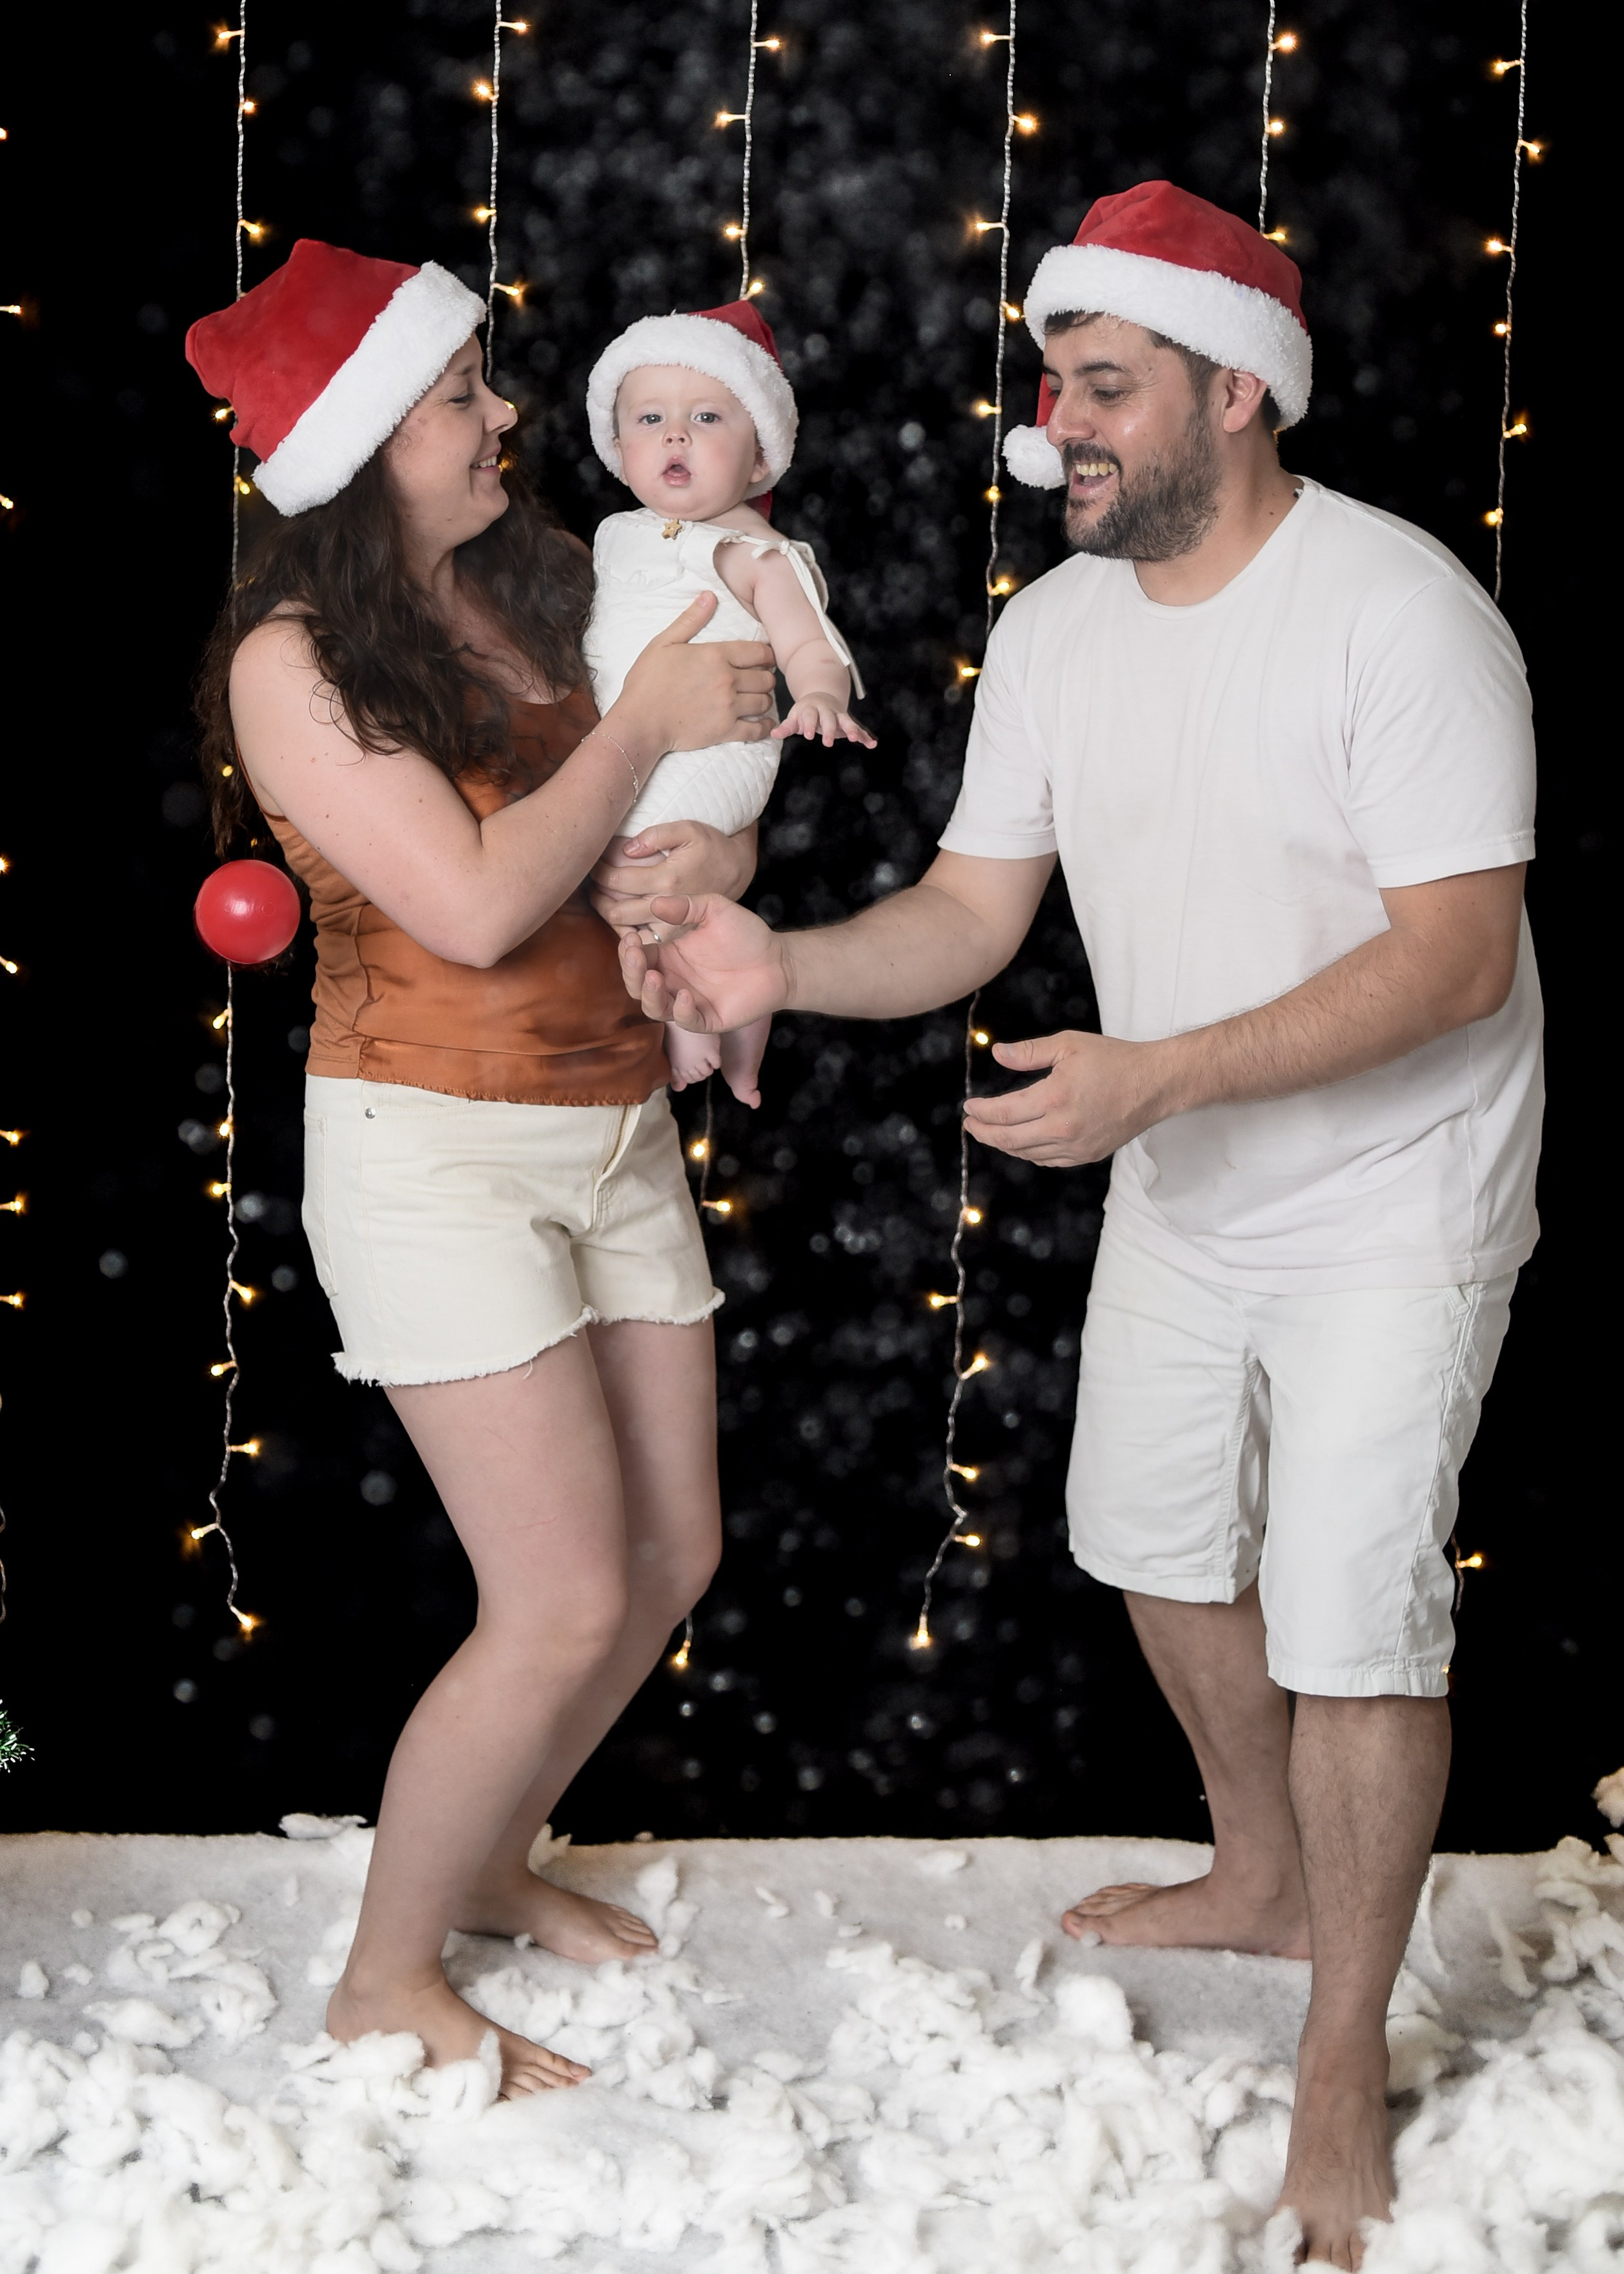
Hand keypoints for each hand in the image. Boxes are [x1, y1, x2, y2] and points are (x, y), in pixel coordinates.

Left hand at [589, 818, 756, 923]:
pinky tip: (620, 913)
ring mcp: (671, 925)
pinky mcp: (674, 934)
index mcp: (667, 879)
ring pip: (623, 929)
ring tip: (602, 896)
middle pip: (614, 911)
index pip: (616, 880)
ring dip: (607, 914)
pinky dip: (624, 930)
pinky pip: (641, 940)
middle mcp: (667, 906)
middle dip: (596, 895)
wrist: (736, 870)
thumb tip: (626, 849)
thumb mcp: (688, 829)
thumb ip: (656, 835)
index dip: (598, 871)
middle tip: (593, 882)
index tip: (594, 863)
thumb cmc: (710, 845)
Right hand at [614, 594, 776, 758]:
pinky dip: (764, 727)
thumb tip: (709, 596)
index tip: (765, 658)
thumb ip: (690, 620)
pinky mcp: (725, 731)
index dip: (767, 654)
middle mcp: (727, 680)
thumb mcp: (664, 643)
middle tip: (760, 678)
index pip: (758, 652)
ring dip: (764, 698)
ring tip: (757, 697)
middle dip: (766, 676)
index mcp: (715, 655)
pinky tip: (764, 723)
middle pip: (766, 677)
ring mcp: (728, 707)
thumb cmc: (648, 682)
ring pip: (764, 701)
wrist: (640, 722)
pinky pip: (756, 730)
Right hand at [618, 893, 791, 1032]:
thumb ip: (687, 906)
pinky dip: (681, 1012)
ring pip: (654, 1008)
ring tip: (654, 978)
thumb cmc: (746, 934)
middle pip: (638, 985)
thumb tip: (655, 903)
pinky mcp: (707, 1019)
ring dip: (649, 995)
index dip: (628, 951)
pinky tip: (684, 995)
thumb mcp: (715, 910)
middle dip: (631, 972)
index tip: (630, 937)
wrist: (779, 960)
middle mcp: (673, 980)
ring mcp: (688, 1002)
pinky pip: (686, 1021)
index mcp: (670, 956)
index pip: (638, 958)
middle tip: (635, 956)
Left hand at [772, 694, 876, 748]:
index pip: (810, 716)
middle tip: (827, 742)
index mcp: (812, 709)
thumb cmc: (805, 711)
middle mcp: (827, 711)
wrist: (821, 697)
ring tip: (855, 739)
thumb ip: (787, 727)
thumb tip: (773, 734)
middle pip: (829, 719)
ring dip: (851, 729)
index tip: (807, 735)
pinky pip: (858, 729)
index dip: (809, 724)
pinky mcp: (848, 722)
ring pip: (846, 721)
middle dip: (829, 729)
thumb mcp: (795, 717)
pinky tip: (872, 744)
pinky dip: (865, 736)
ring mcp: (839, 716)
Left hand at [963, 1031, 1176, 1166]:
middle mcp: (1062, 1128)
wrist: (1155, 1084)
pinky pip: (1047, 1160)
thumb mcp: (1069, 1045)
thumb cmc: (1114, 1059)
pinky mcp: (1087, 1155)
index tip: (968, 1108)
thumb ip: (1029, 1051)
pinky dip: (1028, 1153)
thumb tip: (996, 1053)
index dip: (980, 1112)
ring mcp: (1075, 1146)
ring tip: (991, 1133)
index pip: (1002, 1113)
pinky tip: (1021, 1143)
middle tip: (970, 1125)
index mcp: (1054, 1098)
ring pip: (1026, 1153)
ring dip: (1003, 1144)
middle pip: (1008, 1139)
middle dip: (983, 1133)